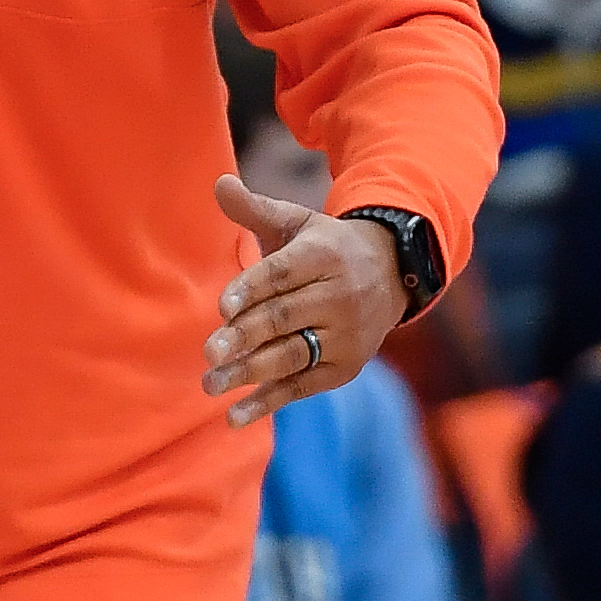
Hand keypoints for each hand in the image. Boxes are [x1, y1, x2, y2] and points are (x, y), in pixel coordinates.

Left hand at [204, 174, 405, 427]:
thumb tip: (219, 182)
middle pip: (285, 318)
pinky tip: (235, 417)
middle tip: (208, 352)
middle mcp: (340, 297)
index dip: (252, 288)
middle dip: (245, 336)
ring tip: (210, 384)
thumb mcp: (297, 222)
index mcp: (324, 256)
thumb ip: (254, 208)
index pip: (283, 274)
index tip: (221, 305)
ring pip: (292, 355)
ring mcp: (346, 336)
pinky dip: (270, 402)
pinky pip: (303, 386)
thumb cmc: (324, 246)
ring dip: (250, 373)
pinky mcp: (345, 367)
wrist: (392, 273)